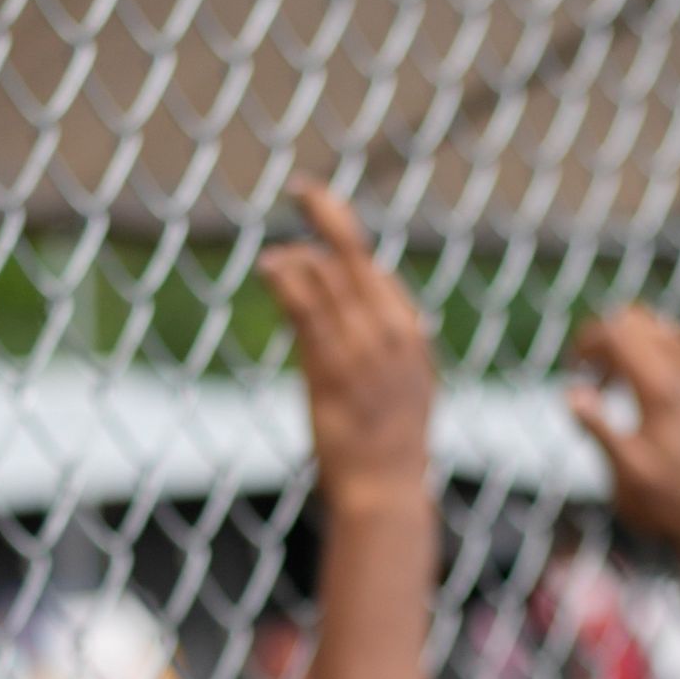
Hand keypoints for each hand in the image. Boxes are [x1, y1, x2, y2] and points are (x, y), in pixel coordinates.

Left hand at [264, 182, 433, 511]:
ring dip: (293, 256)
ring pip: (324, 274)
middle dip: (328, 213)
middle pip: (355, 255)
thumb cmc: (392, 450)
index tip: (322, 237)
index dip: (347, 251)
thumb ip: (397, 358)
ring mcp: (360, 346)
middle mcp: (390, 332)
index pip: (377, 274)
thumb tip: (397, 335)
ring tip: (272, 262)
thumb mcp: (408, 394)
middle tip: (304, 189)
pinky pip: (304, 305)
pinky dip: (283, 278)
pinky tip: (268, 267)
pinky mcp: (329, 364)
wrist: (385, 490)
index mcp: (412, 336)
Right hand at [567, 306, 679, 567]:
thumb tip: (570, 392)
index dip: (588, 340)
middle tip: (584, 373)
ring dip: (622, 340)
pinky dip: (645, 347)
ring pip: (654, 327)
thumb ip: (599, 429)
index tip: (571, 368)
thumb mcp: (624, 471)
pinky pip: (672, 345)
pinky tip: (630, 377)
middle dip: (601, 336)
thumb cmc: (663, 502)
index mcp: (657, 392)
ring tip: (605, 378)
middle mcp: (675, 379)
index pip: (620, 335)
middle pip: (634, 321)